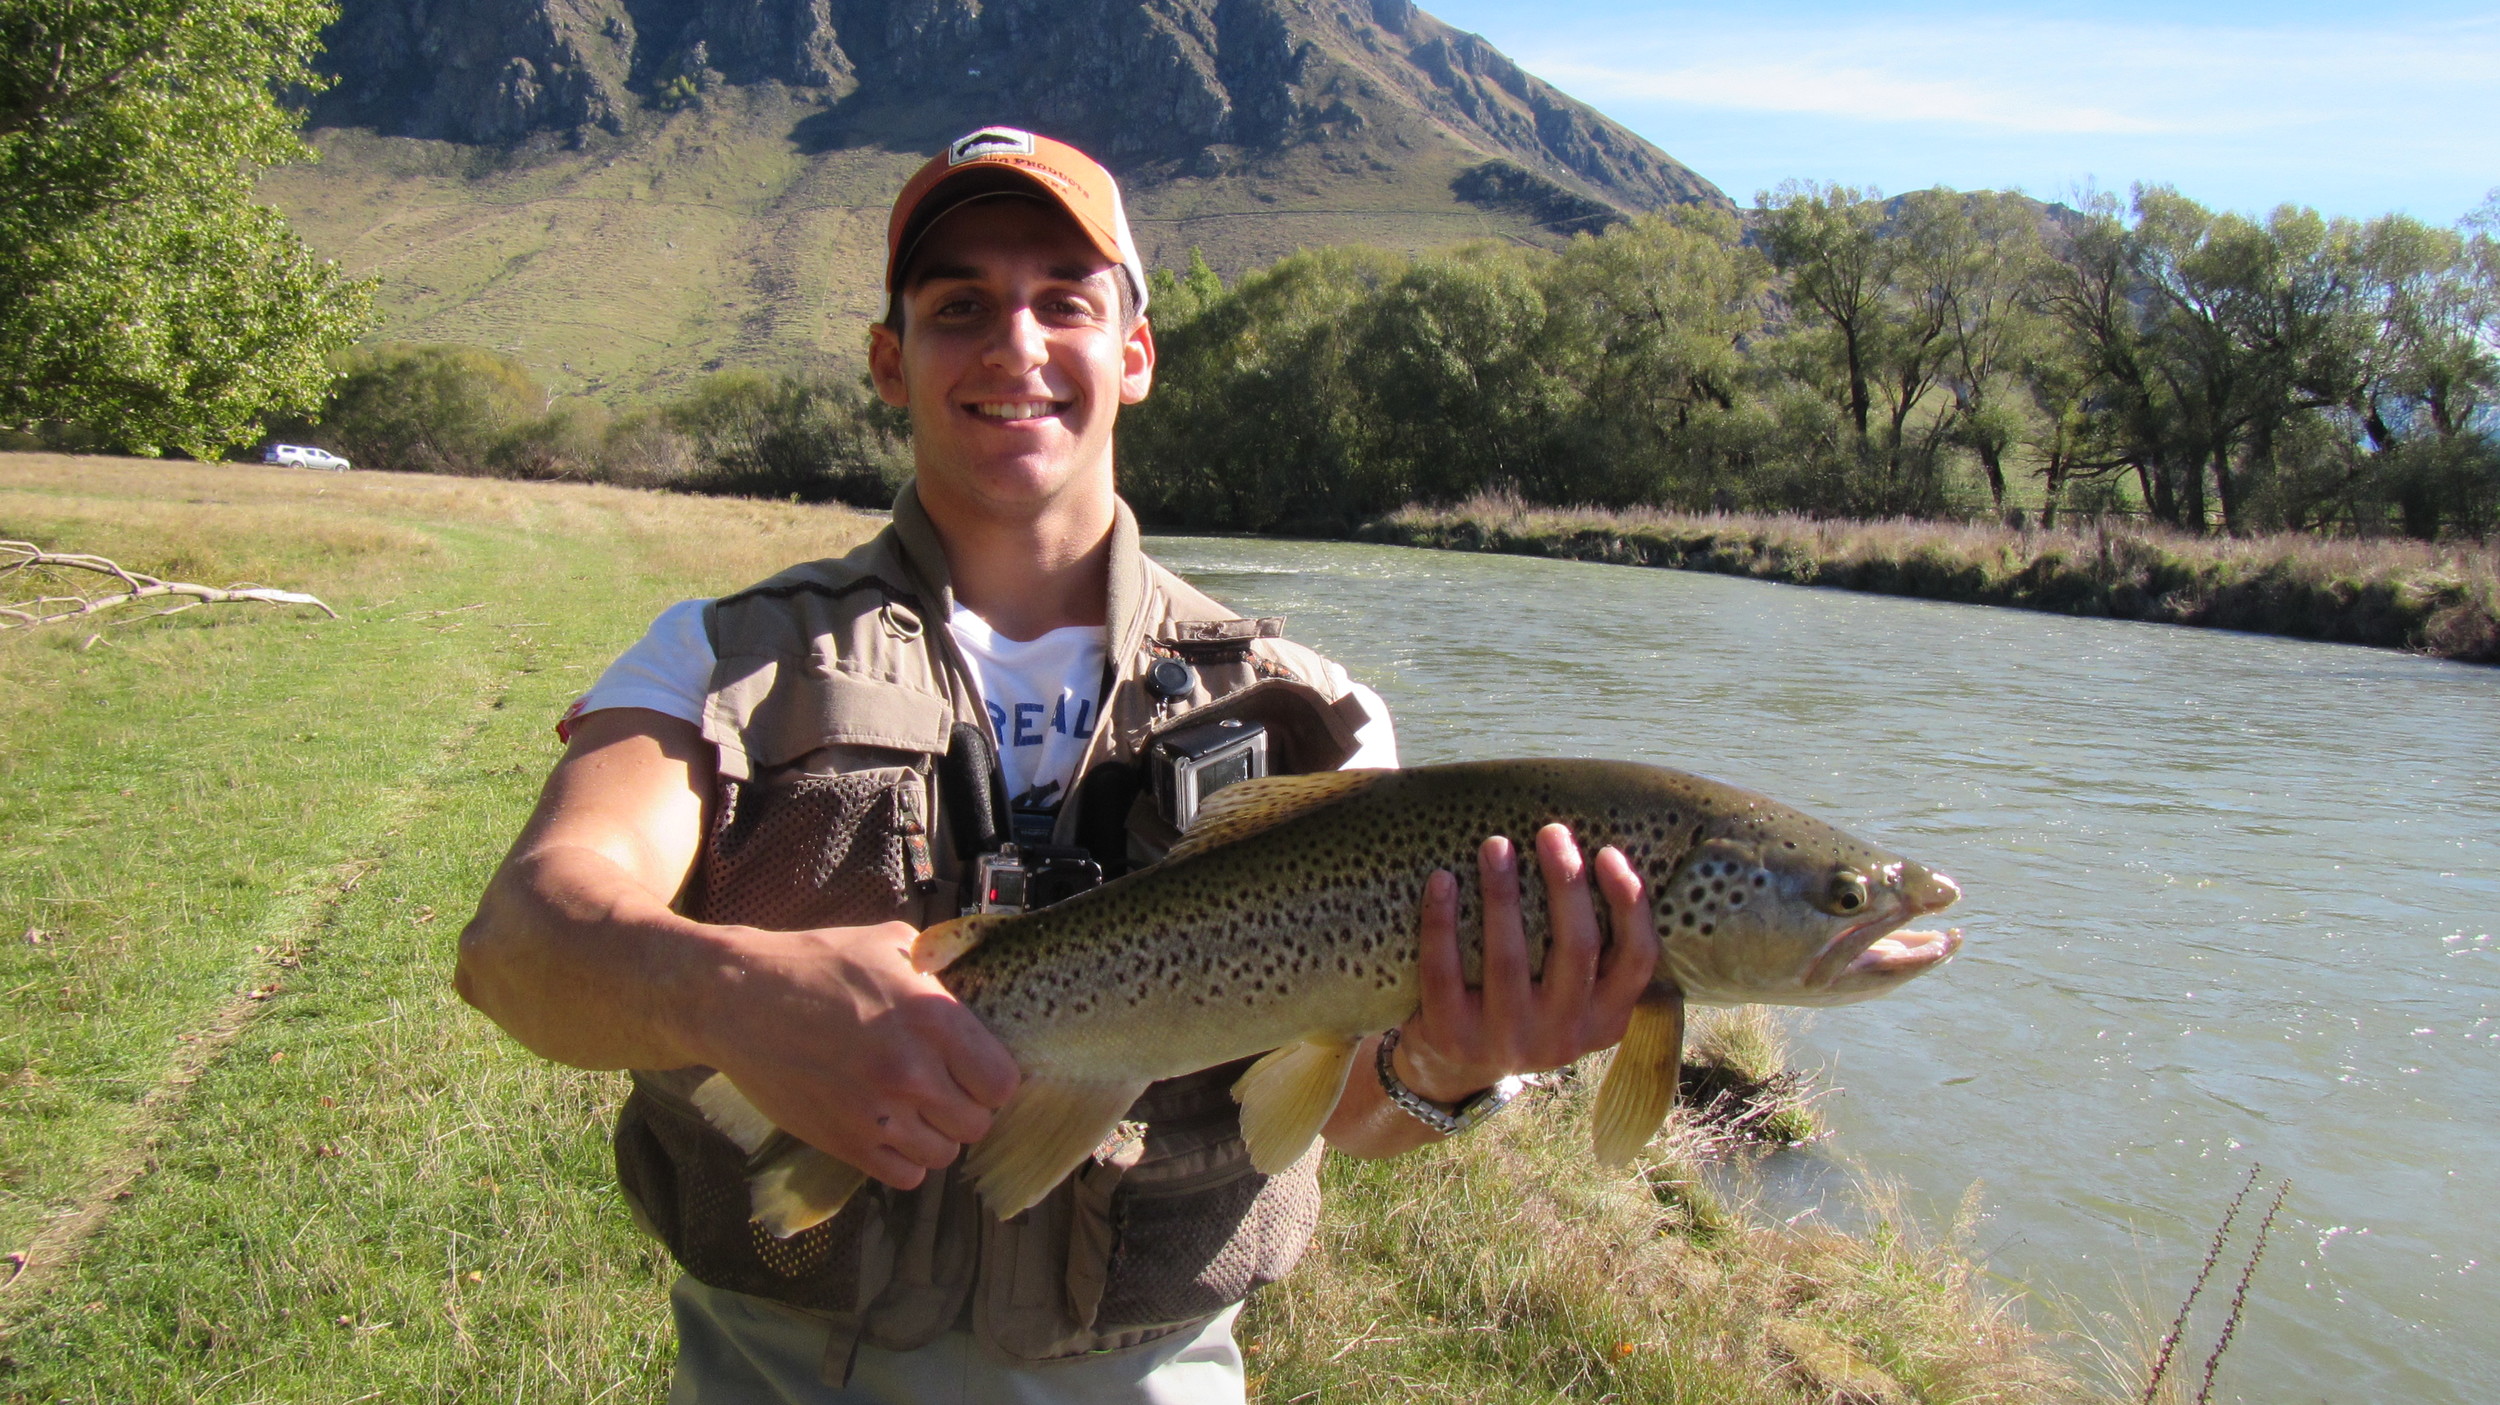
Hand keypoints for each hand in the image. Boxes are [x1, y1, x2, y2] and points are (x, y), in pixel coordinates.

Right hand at [683, 921, 1021, 1190]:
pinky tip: (890, 1128)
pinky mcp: (844, 1144)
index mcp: (932, 1019)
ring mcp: (876, 1115)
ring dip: (935, 1134)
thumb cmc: (817, 965)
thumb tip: (982, 992)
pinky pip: (905, 1176)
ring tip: (914, 1107)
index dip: (993, 1077)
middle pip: (977, 1123)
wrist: (738, 1000)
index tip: (977, 1068)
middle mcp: (910, 1073)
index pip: (1002, 1082)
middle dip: (966, 1106)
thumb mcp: (892, 944)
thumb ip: (944, 972)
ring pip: (943, 1154)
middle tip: (944, 1087)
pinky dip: (904, 1159)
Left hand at [1393, 825, 1657, 1104]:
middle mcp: (1563, 1036)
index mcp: (1605, 1019)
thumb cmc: (1523, 1007)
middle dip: (1566, 883)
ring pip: (1509, 960)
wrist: (1453, 1069)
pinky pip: (1445, 973)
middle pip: (1577, 950)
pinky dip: (1441, 922)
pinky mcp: (1453, 1037)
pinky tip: (1442, 880)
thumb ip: (1591, 951)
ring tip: (1495, 845)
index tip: (1608, 852)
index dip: (1630, 905)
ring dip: (1501, 895)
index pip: (1637, 959)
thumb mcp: (1571, 996)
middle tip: (1550, 832)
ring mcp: (1507, 1041)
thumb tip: (1596, 854)